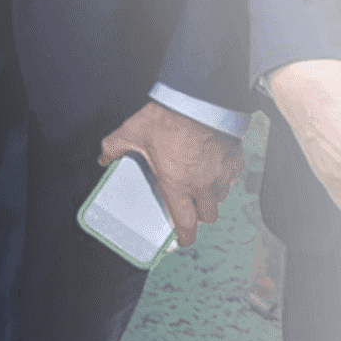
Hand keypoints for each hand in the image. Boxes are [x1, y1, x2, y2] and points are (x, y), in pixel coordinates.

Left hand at [97, 100, 245, 247]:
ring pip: (221, 198)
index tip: (180, 241)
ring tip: (199, 182)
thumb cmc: (166, 119)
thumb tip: (103, 158)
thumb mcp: (131, 133)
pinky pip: (233, 178)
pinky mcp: (237, 161)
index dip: (184, 238)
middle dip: (198, 215)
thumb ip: (113, 148)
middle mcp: (204, 186)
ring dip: (211, 196)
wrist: (199, 99)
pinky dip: (224, 177)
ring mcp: (224, 175)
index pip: (186, 225)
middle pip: (208, 216)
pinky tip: (212, 166)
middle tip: (188, 204)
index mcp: (179, 186)